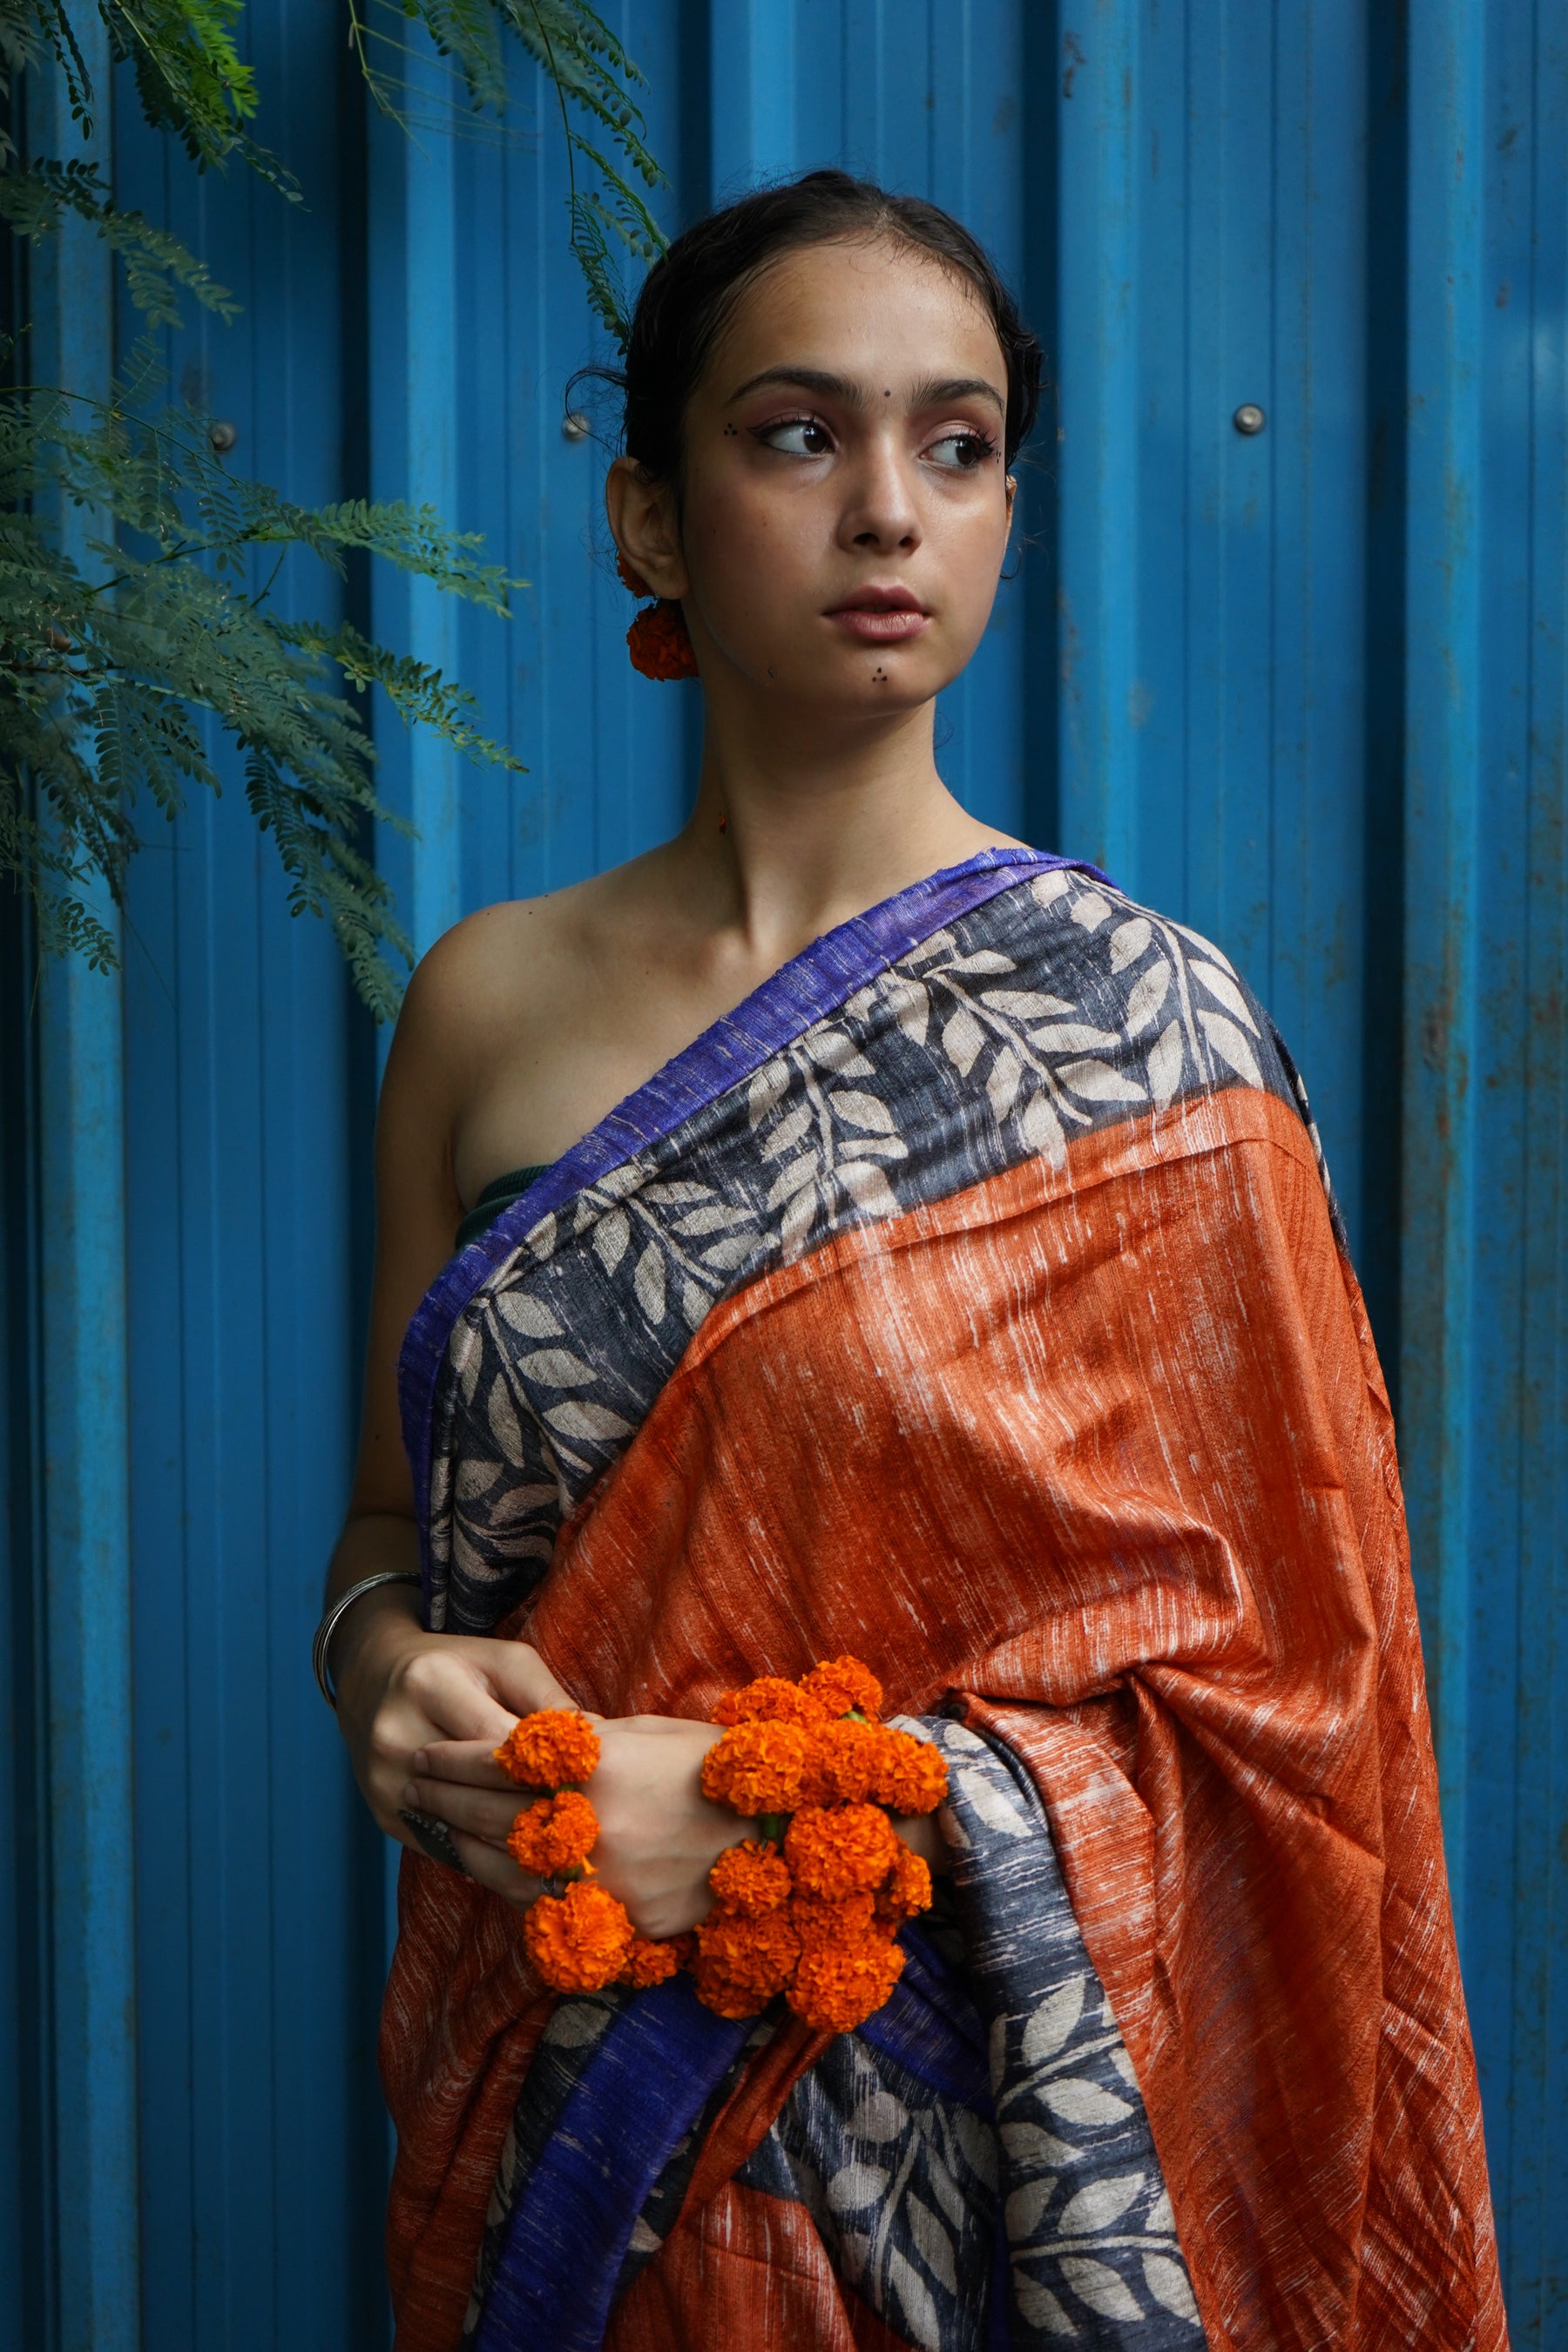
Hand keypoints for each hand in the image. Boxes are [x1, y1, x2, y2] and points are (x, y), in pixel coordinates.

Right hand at [333, 1593, 573, 1855]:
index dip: (550, 1768)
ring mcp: (384, 1780)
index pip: (500, 1742)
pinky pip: (447, 1846)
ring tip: (566, 1860)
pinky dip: (489, 1858)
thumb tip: (595, 1746)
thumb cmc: (458, 1667)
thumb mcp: (505, 1661)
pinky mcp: (385, 1814)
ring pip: (464, 1829)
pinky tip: (526, 1865)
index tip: (594, 1788)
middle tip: (589, 1832)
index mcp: (430, 1684)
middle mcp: (397, 1733)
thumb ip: (547, 1698)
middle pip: (481, 1790)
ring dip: (517, 1847)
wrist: (376, 1681)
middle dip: (539, 1811)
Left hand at [407, 1713, 751, 1935]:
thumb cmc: (717, 1765)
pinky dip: (510, 1889)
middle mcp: (591, 1825)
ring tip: (436, 1828)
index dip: (456, 1758)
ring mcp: (603, 1879)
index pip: (500, 1761)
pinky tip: (489, 1873)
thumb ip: (588, 1740)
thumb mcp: (650, 1731)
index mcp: (598, 1766)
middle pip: (491, 1813)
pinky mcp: (620, 1919)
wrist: (780, 1830)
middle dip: (444, 1797)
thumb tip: (539, 1746)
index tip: (427, 1752)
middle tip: (412, 1784)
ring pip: (507, 1867)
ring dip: (463, 1846)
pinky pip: (547, 1907)